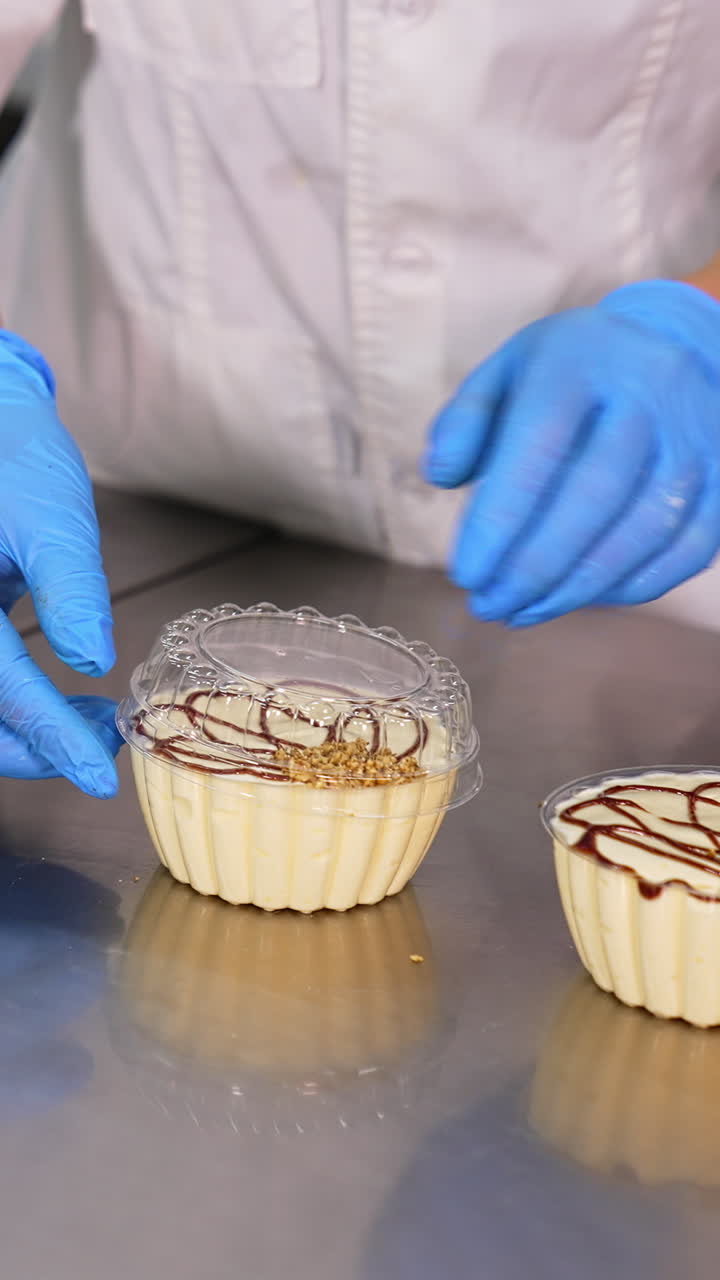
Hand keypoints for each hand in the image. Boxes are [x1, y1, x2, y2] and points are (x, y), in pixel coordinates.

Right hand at [0, 331, 119, 793]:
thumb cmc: (12, 453)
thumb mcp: (51, 515)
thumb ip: (69, 589)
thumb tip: (93, 661)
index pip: (0, 689)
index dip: (52, 738)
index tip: (99, 775)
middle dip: (34, 746)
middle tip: (101, 746)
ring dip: (25, 731)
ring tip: (92, 722)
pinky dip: (16, 703)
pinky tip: (64, 700)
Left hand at [425, 281, 719, 624]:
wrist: (669, 345)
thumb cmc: (570, 373)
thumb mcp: (508, 371)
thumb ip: (465, 421)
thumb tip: (440, 476)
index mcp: (581, 361)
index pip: (537, 449)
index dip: (499, 521)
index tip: (466, 575)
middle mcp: (648, 393)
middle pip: (594, 495)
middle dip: (534, 566)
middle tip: (489, 605)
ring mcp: (696, 436)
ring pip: (644, 529)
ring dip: (579, 587)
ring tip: (524, 612)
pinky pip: (688, 548)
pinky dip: (634, 586)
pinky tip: (583, 599)